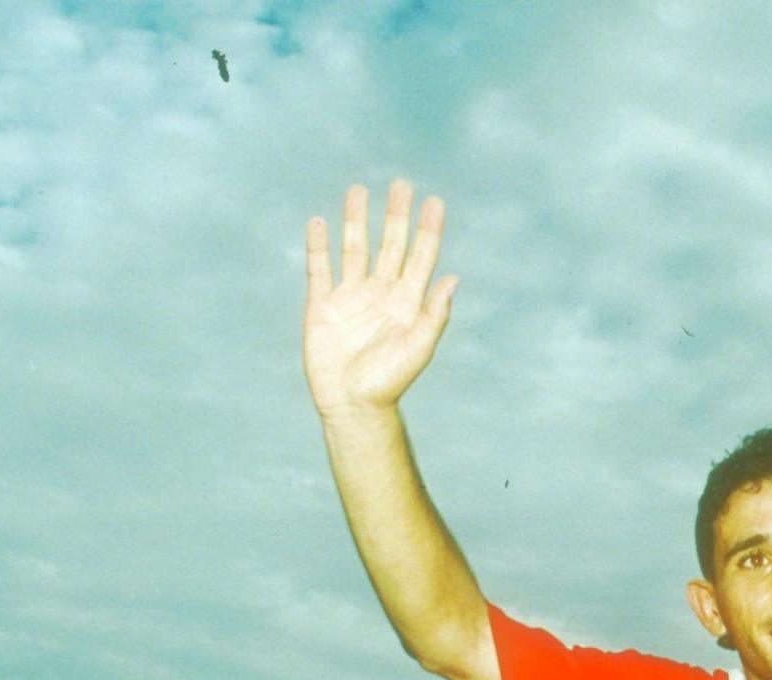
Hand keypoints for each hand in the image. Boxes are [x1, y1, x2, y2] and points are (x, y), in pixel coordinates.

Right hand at [304, 181, 458, 418]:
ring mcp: (351, 297)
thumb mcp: (418, 347)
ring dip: (357, 221)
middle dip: (396, 216)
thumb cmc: (389, 381)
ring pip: (354, 249)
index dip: (428, 230)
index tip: (434, 202)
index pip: (420, 257)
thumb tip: (453, 278)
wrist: (352, 403)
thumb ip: (435, 314)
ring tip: (358, 190)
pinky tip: (318, 222)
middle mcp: (381, 293)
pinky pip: (319, 269)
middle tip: (401, 185)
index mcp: (407, 302)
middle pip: (390, 246)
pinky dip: (318, 246)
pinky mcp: (322, 306)